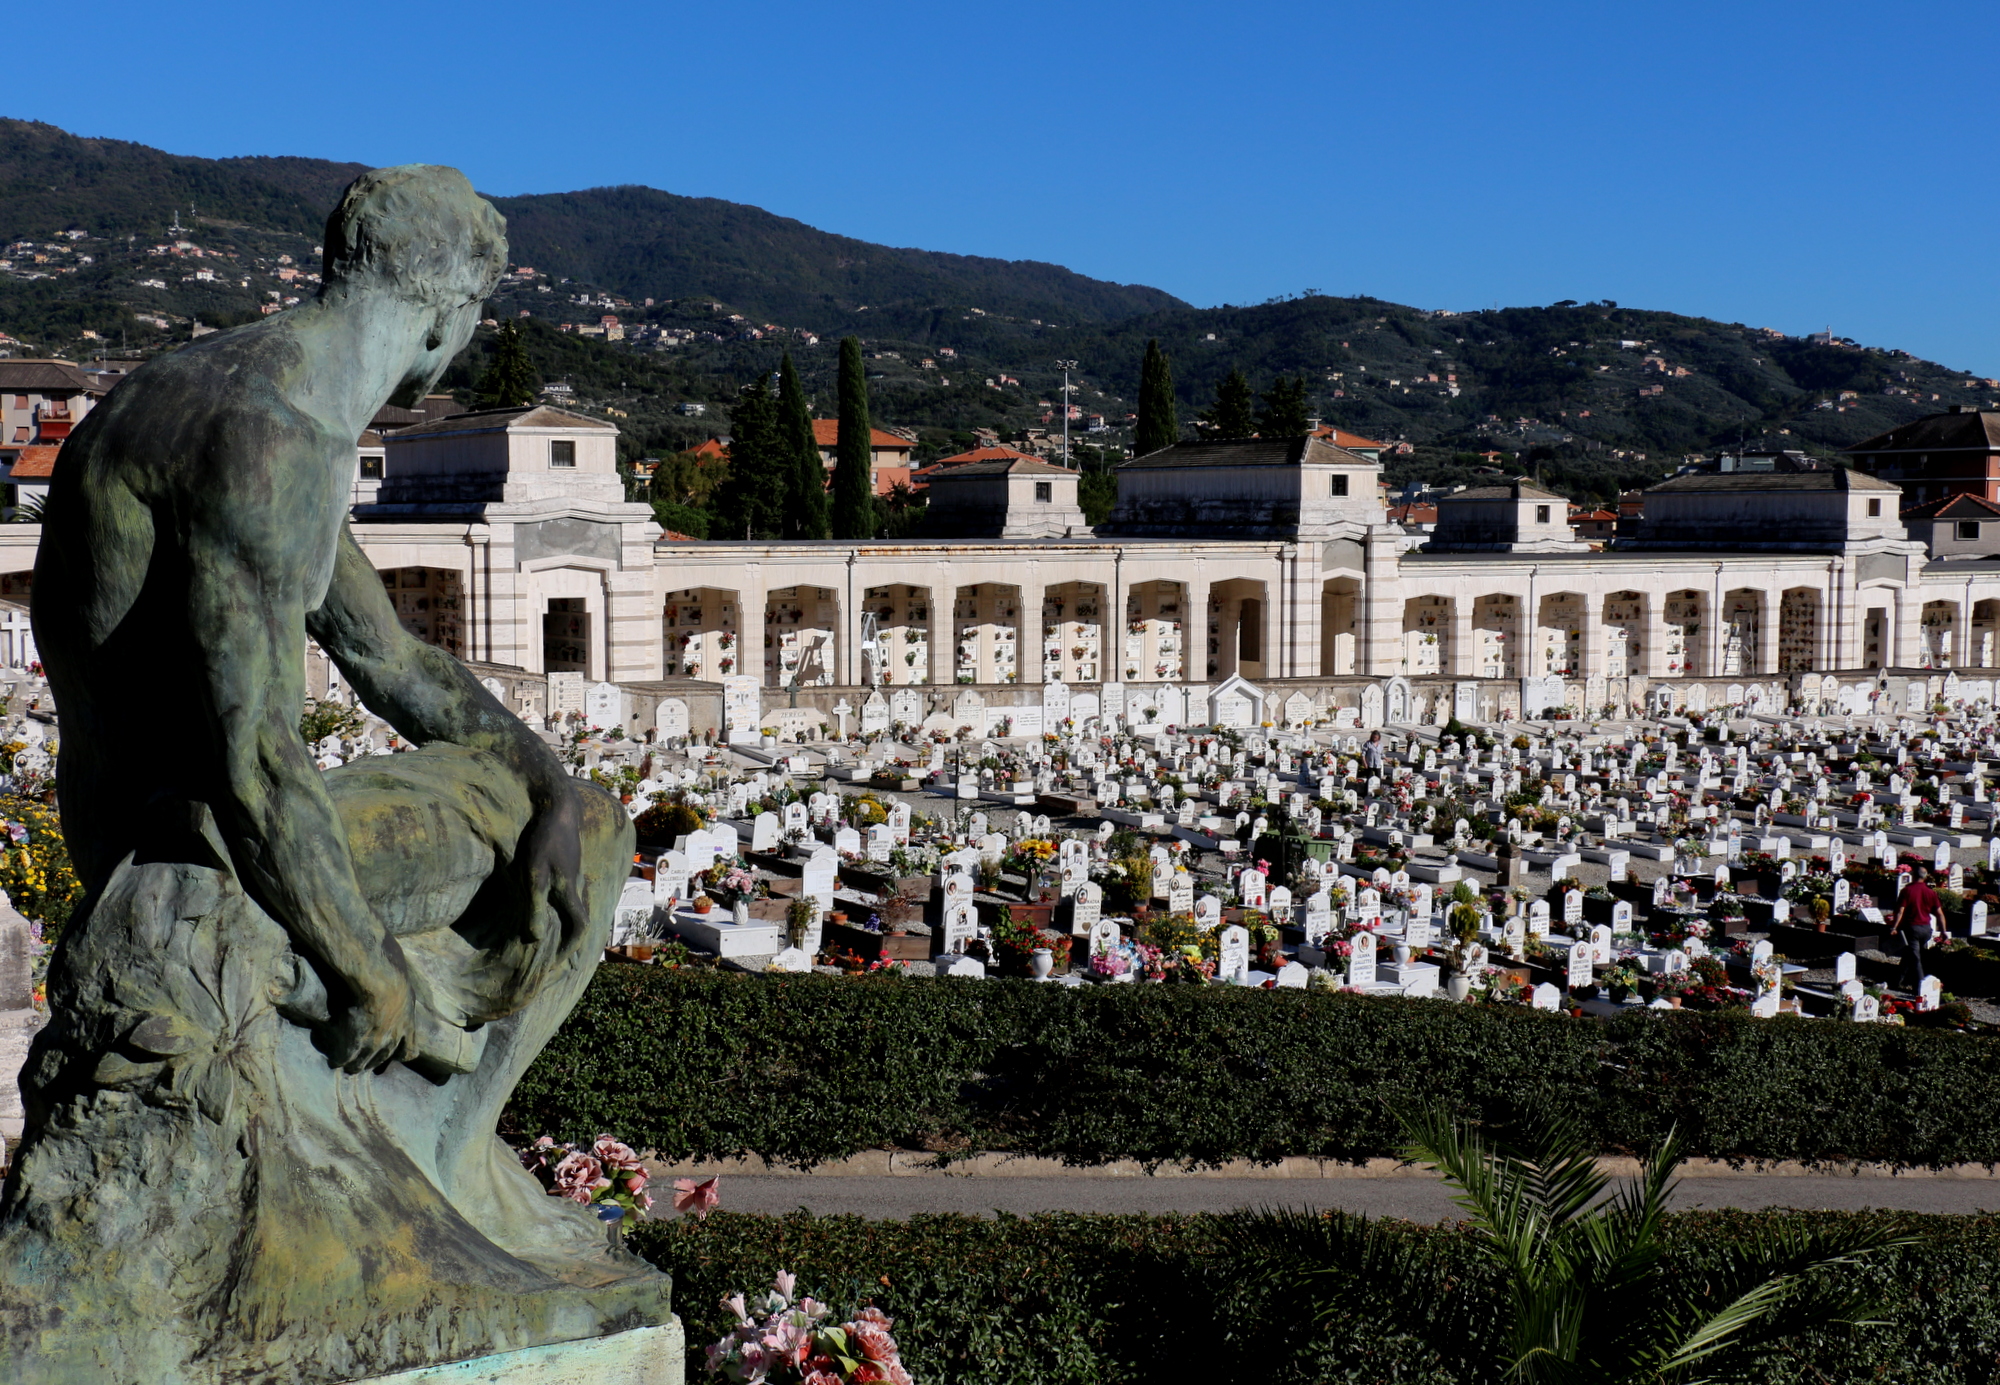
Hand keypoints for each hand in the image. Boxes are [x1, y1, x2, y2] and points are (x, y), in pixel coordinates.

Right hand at [328, 941, 418, 1073]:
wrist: (382, 980)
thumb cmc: (392, 972)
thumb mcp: (403, 983)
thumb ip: (400, 989)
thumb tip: (395, 978)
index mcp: (408, 1023)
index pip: (410, 1050)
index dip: (402, 1053)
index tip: (397, 1055)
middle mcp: (394, 1037)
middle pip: (384, 1058)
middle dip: (373, 1061)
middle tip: (364, 1063)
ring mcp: (376, 1042)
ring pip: (364, 1062)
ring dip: (355, 1065)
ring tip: (347, 1067)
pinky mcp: (356, 1042)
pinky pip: (346, 1058)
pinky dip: (340, 1060)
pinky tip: (334, 1060)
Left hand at [516, 782, 588, 951]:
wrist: (558, 807)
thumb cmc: (543, 840)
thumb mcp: (533, 874)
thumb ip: (534, 906)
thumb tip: (533, 938)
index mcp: (568, 891)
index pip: (577, 928)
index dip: (570, 948)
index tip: (557, 961)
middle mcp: (576, 885)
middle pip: (579, 918)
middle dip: (570, 940)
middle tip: (557, 955)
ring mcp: (575, 873)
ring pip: (575, 904)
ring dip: (567, 922)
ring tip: (552, 933)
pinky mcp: (570, 863)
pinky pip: (570, 891)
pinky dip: (563, 906)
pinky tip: (550, 903)